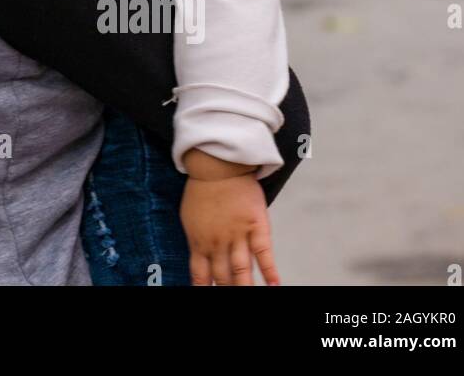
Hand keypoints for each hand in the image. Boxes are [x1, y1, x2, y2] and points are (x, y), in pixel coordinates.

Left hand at [180, 150, 279, 286]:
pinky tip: (274, 285)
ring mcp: (238, 235)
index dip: (203, 288)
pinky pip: (264, 252)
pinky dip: (270, 271)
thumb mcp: (190, 217)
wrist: (217, 166)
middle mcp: (218, 242)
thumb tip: (199, 259)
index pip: (200, 274)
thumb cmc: (202, 189)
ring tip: (249, 297)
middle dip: (227, 290)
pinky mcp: (256, 226)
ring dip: (245, 287)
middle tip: (231, 298)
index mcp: (199, 241)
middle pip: (223, 276)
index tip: (206, 296)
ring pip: (242, 269)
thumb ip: (197, 240)